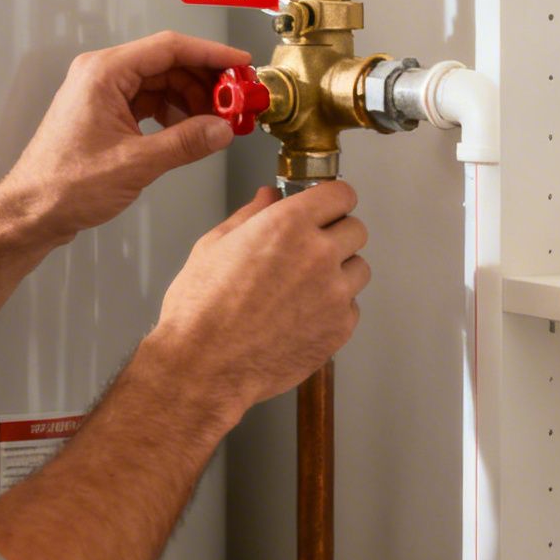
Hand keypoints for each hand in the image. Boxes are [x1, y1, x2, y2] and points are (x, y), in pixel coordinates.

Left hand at [4, 32, 250, 241]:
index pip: (169, 47)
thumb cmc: (63, 185)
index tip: (239, 65)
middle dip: (205, 82)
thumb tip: (221, 130)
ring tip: (217, 121)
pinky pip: (149, 102)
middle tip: (235, 100)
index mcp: (103, 73)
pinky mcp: (106, 114)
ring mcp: (103, 94)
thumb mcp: (136, 163)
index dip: (211, 54)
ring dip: (192, 100)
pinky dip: (174, 114)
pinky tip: (191, 132)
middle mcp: (101, 76)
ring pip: (161, 83)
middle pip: (168, 63)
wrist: (32, 211)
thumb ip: (186, 143)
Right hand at [149, 182, 369, 413]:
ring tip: (303, 288)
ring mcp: (334, 294)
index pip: (342, 194)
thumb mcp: (214, 245)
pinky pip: (351, 307)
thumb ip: (250, 214)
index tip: (327, 208)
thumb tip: (268, 196)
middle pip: (356, 230)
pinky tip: (301, 315)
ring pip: (358, 269)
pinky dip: (334, 309)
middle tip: (310, 251)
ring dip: (339, 273)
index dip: (333, 201)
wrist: (203, 365)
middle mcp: (318, 255)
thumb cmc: (201, 309)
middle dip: (336, 235)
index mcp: (288, 224)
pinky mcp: (340, 329)